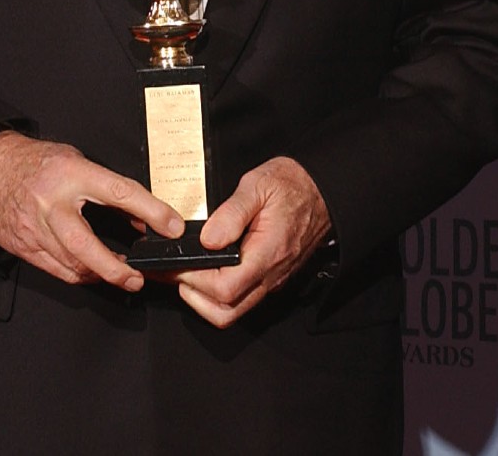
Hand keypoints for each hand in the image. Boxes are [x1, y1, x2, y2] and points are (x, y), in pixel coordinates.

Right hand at [0, 130, 182, 289]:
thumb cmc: (37, 163)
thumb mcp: (76, 162)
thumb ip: (106, 188)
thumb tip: (141, 217)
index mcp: (71, 174)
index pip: (120, 193)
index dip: (152, 212)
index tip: (171, 226)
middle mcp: (51, 203)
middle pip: (87, 246)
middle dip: (115, 269)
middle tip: (137, 278)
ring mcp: (34, 228)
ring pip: (72, 264)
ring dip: (100, 274)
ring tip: (120, 274)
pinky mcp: (23, 246)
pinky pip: (56, 270)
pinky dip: (79, 274)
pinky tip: (91, 271)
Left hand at [175, 157, 331, 328]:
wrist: (322, 190)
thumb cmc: (292, 185)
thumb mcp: (257, 185)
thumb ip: (231, 213)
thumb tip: (207, 239)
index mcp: (267, 253)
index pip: (225, 288)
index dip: (194, 281)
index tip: (176, 265)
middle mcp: (271, 274)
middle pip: (227, 311)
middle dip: (194, 298)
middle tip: (174, 273)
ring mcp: (272, 279)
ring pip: (234, 309)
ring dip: (204, 300)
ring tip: (185, 273)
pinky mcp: (271, 277)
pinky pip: (243, 297)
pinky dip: (217, 293)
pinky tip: (205, 270)